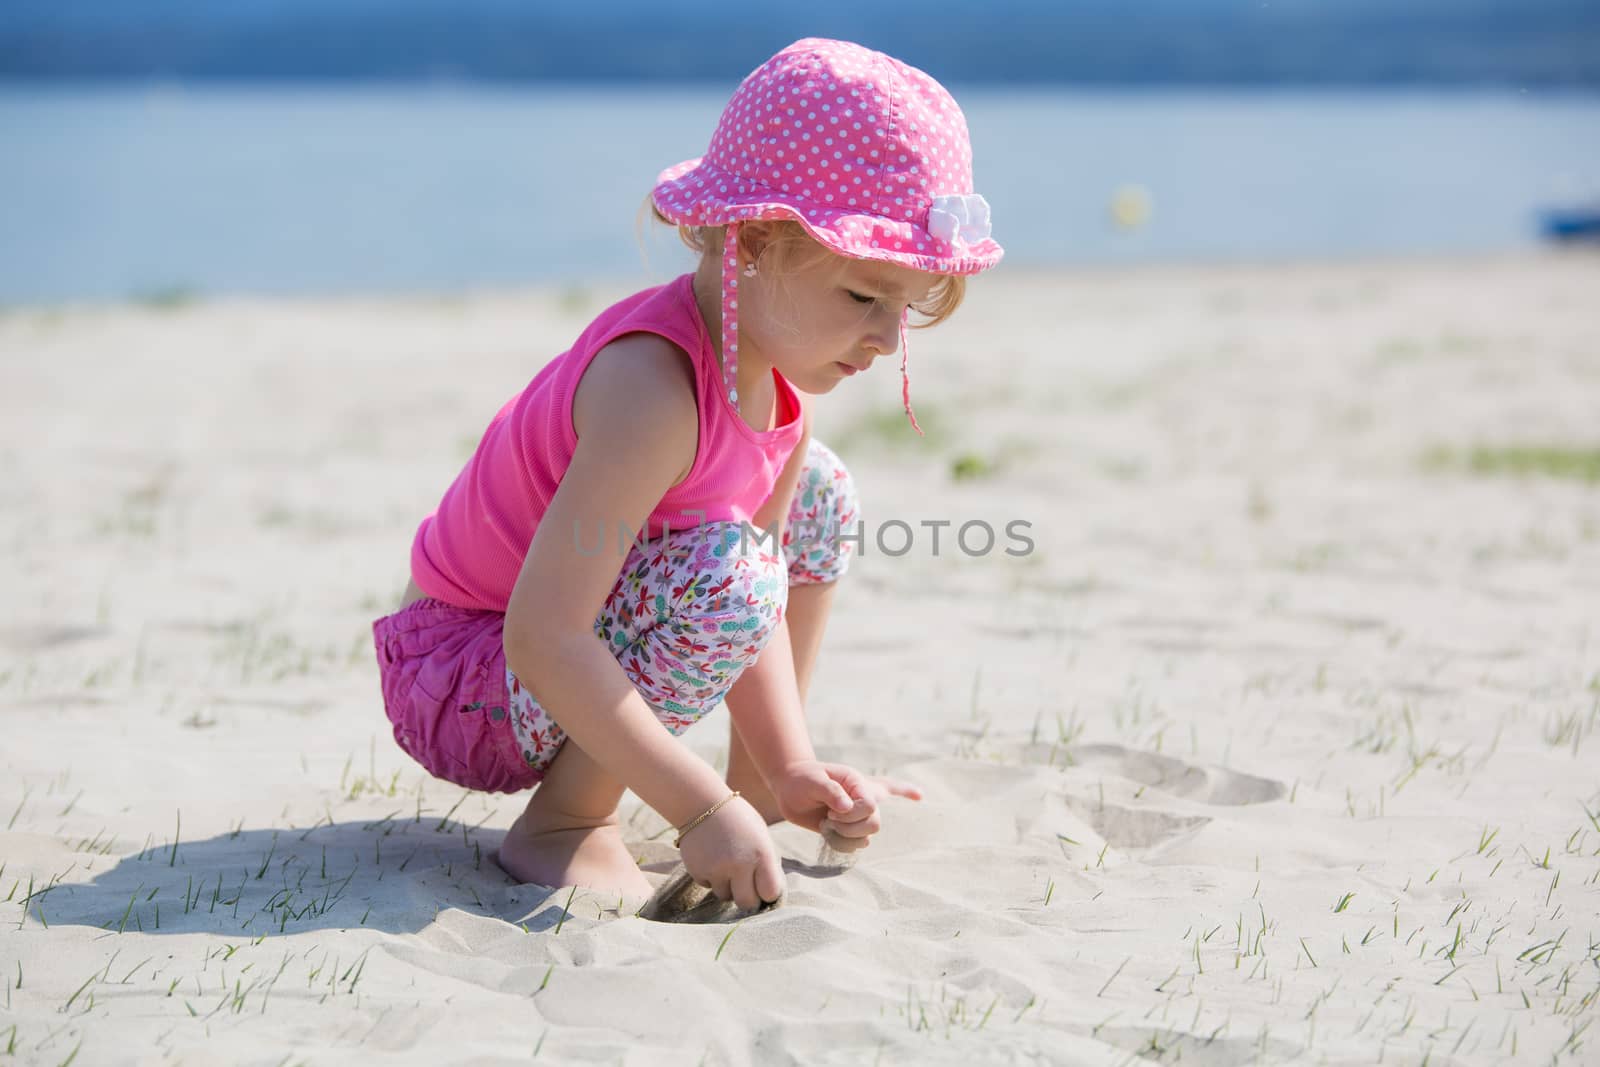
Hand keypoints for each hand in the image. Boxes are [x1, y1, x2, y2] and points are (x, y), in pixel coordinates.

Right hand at [676, 794, 785, 910]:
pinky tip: (712, 858)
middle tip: (746, 886)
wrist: (702, 803)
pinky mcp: (697, 871)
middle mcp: (739, 864)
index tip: (764, 886)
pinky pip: (708, 886)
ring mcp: (716, 869)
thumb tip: (770, 893)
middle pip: (747, 903)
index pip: (770, 893)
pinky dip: (711, 877)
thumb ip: (767, 863)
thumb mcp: (761, 836)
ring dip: (728, 886)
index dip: (768, 892)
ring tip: (727, 864)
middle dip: (748, 898)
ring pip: (725, 896)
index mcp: (761, 854)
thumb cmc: (739, 820)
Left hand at [771, 761, 922, 851]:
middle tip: (828, 818)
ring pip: (866, 837)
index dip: (852, 814)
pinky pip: (855, 845)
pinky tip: (827, 832)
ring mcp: (856, 816)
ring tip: (826, 825)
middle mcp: (861, 800)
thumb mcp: (813, 780)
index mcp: (857, 784)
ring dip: (844, 837)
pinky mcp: (847, 829)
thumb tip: (847, 807)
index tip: (830, 811)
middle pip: (874, 824)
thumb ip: (831, 791)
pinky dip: (840, 844)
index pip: (869, 805)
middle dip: (849, 828)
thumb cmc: (802, 779)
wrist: (790, 789)